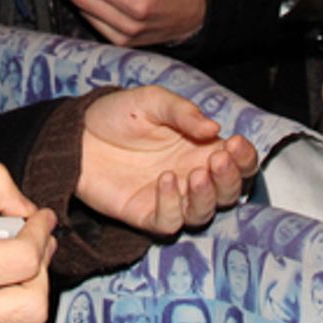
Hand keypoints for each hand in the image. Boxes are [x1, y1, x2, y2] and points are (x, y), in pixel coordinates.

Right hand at [0, 163, 55, 322]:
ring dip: (28, 287)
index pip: (21, 261)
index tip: (40, 217)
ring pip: (19, 322)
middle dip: (42, 269)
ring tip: (15, 258)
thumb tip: (24, 209)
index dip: (41, 234)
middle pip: (31, 307)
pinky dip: (5, 300)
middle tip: (35, 243)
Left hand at [77, 86, 256, 233]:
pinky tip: (165, 180)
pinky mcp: (146, 214)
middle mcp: (191, 176)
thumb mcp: (151, 101)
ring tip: (195, 173)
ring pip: (204, 212)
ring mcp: (171, 198)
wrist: (77, 132)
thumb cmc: (117, 115)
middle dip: (231, 178)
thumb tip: (214, 128)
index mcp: (200, 148)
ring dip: (207, 196)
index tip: (236, 143)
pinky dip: (172, 205)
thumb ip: (183, 112)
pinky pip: (169, 221)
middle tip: (218, 159)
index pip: (238, 162)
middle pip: (229, 191)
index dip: (244, 157)